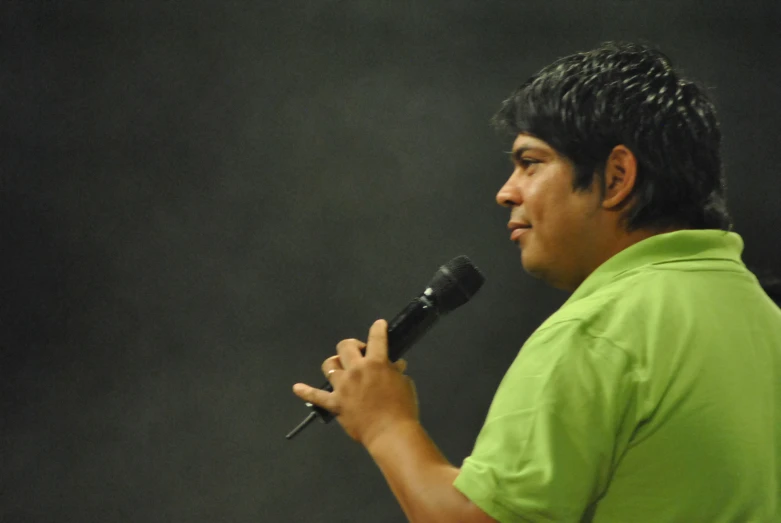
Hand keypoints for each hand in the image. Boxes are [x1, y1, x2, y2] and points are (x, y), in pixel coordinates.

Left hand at [292, 319, 418, 448]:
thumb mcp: (405, 384)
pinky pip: (316, 397)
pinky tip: (297, 388)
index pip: (376, 338)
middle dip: (352, 346)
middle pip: (345, 347)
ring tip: (341, 369)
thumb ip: (396, 372)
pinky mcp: (335, 403)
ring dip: (335, 365)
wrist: (391, 433)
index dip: (378, 328)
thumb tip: (396, 366)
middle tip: (360, 353)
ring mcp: (343, 387)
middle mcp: (356, 370)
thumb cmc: (403, 408)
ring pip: (329, 366)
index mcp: (376, 363)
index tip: (379, 325)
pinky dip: (305, 392)